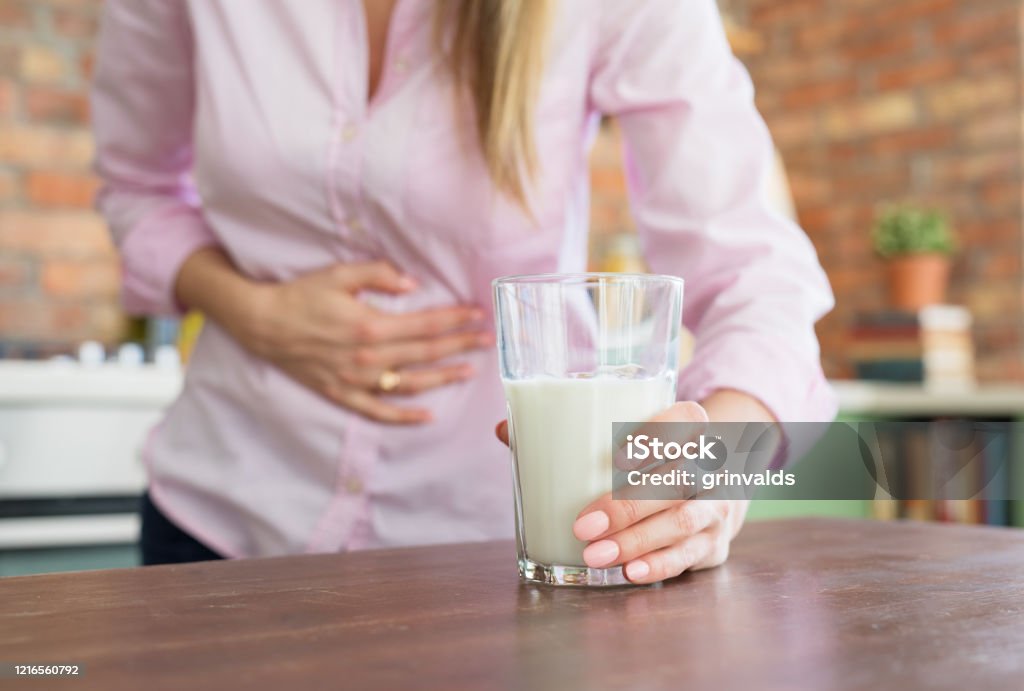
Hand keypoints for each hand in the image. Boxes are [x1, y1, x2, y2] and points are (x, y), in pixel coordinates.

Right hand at [236, 261, 491, 422]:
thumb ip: (378, 275)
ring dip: (443, 378)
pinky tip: (428, 415)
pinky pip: (379, 411)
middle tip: (487, 341)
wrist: (261, 324)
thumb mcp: (338, 275)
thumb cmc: (300, 295)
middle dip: (460, 345)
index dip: (455, 320)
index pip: (426, 324)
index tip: (478, 315)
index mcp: (371, 325)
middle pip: (425, 353)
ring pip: (410, 383)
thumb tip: (414, 283)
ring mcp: (356, 379)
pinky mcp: (342, 394)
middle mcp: (368, 356)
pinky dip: (404, 417)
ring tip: (468, 371)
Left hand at [495, 395, 765, 583]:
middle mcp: (709, 464)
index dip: (655, 434)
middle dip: (627, 505)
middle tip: (584, 525)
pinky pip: (689, 555)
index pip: (684, 419)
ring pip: (682, 520)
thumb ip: (568, 434)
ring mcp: (716, 505)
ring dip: (636, 540)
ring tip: (595, 555)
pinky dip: (659, 564)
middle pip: (676, 479)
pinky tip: (629, 572)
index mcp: (690, 426)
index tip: (615, 456)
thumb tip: (503, 429)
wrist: (714, 491)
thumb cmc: (654, 460)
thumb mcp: (627, 438)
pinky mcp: (714, 543)